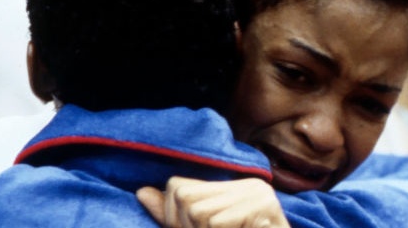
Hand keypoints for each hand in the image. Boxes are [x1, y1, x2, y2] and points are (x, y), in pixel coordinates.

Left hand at [137, 177, 289, 227]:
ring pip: (199, 212)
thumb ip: (174, 216)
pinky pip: (217, 222)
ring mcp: (260, 195)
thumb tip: (141, 192)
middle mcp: (248, 184)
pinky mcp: (265, 208)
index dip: (174, 218)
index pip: (178, 187)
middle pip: (185, 198)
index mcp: (233, 186)